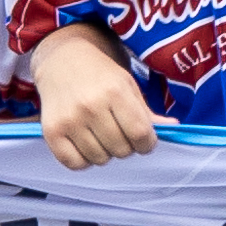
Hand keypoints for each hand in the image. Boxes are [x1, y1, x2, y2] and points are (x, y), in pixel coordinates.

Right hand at [31, 26, 156, 170]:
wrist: (61, 61)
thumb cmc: (100, 75)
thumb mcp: (127, 85)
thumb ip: (147, 112)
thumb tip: (173, 128)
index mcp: (115, 92)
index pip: (140, 134)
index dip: (147, 143)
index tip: (144, 140)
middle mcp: (90, 106)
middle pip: (121, 150)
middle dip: (126, 146)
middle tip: (119, 132)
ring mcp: (69, 120)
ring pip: (100, 159)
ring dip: (105, 153)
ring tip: (101, 135)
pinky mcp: (51, 132)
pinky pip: (75, 163)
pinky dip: (83, 160)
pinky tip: (85, 144)